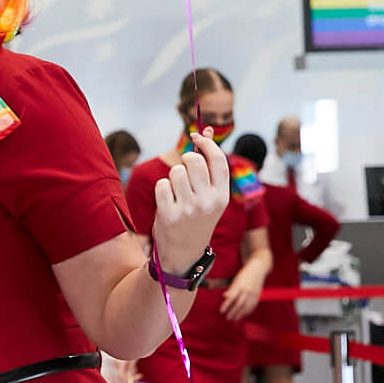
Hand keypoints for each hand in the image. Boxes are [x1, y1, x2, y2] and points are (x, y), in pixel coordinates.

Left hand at [152, 131, 229, 273]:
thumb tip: (206, 130)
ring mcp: (188, 209)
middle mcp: (208, 202)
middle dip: (185, 160)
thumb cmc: (196, 217)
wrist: (183, 252)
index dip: (206, 143)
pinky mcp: (169, 215)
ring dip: (172, 177)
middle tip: (184, 171)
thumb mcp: (209, 196)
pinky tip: (167, 201)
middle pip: (193, 161)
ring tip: (176, 192)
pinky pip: (161, 185)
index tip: (196, 136)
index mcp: (222, 196)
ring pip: (175, 172)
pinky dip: (161, 189)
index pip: (218, 160)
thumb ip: (208, 166)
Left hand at [221, 264, 266, 320]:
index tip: (221, 311)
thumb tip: (225, 296)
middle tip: (228, 318)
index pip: (231, 298)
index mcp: (240, 286)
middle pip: (239, 304)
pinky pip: (253, 305)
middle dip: (233, 312)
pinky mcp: (258, 295)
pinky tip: (244, 315)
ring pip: (246, 306)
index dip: (226, 305)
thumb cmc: (244, 274)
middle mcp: (247, 290)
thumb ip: (231, 289)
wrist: (258, 269)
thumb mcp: (235, 280)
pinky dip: (248, 311)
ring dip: (240, 314)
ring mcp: (253, 294)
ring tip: (235, 319)